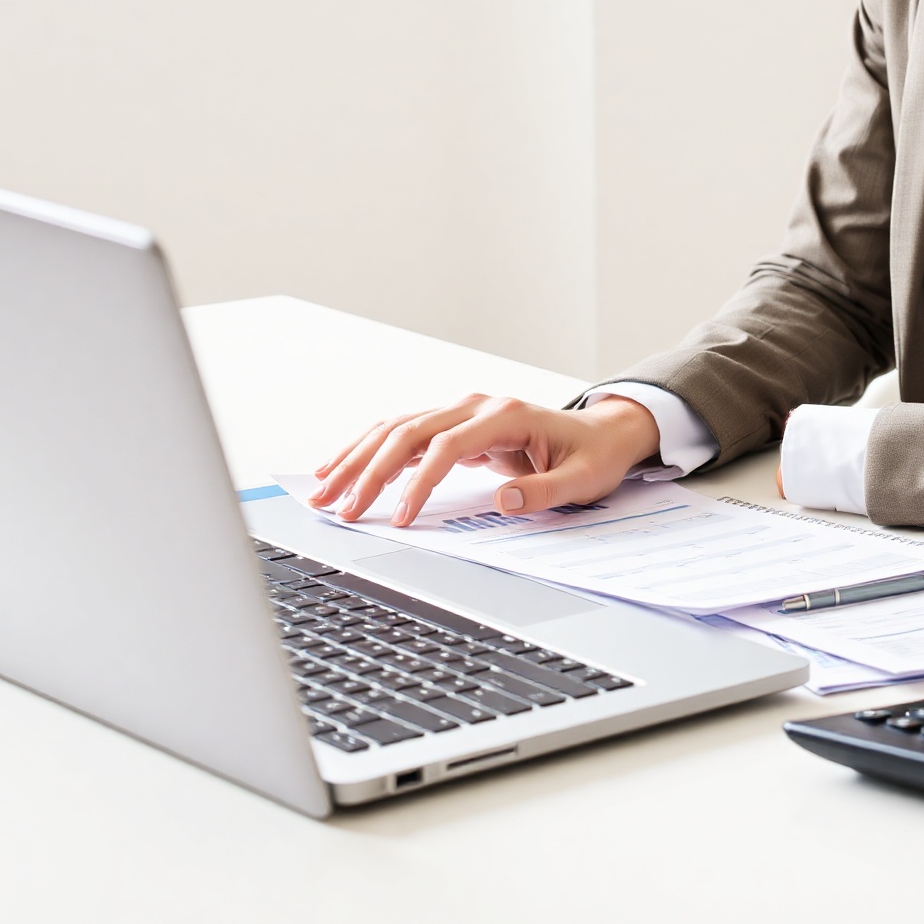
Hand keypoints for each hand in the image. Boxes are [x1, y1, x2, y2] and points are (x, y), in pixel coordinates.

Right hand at [309, 393, 662, 525]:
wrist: (601, 433)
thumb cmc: (592, 457)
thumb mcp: (582, 481)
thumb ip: (544, 492)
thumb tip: (504, 502)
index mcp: (505, 415)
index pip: (446, 446)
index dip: (418, 482)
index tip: (397, 517)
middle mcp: (475, 406)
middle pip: (408, 431)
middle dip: (367, 470)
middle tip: (337, 508)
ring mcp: (461, 411)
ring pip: (395, 428)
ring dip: (356, 458)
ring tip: (321, 490)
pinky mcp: (453, 424)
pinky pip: (402, 434)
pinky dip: (369, 451)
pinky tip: (342, 469)